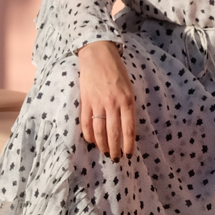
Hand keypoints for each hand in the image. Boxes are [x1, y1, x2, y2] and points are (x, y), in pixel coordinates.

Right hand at [77, 41, 135, 158]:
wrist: (98, 55)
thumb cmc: (117, 72)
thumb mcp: (129, 88)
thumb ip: (128, 107)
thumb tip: (126, 127)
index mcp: (127, 100)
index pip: (129, 129)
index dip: (128, 145)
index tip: (129, 155)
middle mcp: (112, 104)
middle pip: (113, 133)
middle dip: (115, 149)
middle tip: (116, 158)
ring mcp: (97, 103)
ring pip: (99, 131)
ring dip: (102, 145)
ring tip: (105, 153)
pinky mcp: (85, 101)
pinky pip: (85, 123)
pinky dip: (88, 135)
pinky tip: (92, 141)